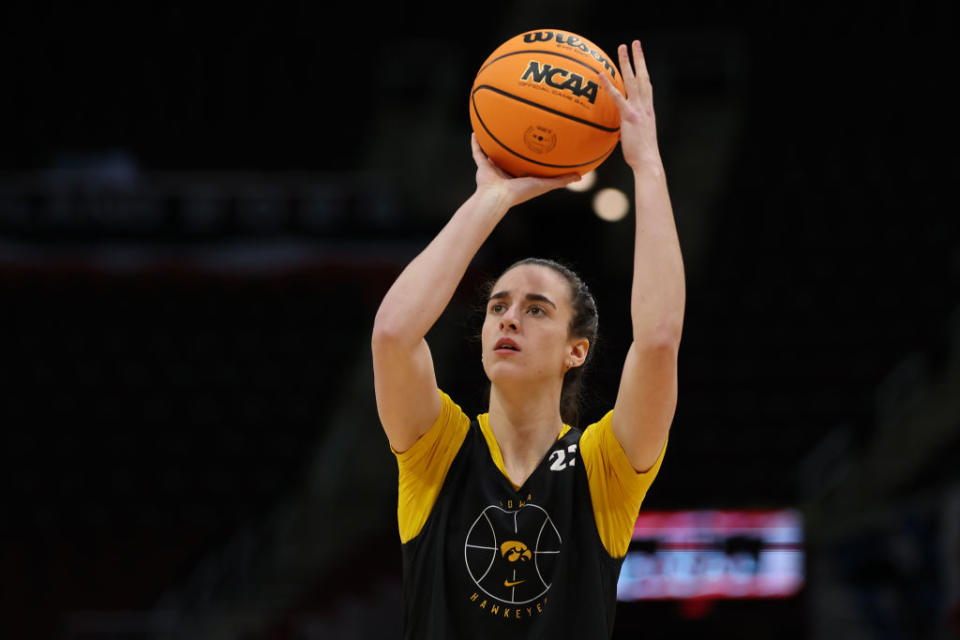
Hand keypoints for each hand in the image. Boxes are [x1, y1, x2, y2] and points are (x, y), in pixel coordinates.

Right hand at [470, 134, 580, 208]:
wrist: (497, 198)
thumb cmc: (520, 193)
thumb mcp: (544, 185)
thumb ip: (560, 181)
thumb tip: (581, 176)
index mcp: (520, 178)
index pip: (528, 165)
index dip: (532, 156)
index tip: (539, 144)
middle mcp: (506, 173)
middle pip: (510, 158)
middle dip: (513, 148)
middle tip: (518, 132)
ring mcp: (493, 170)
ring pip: (493, 154)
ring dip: (494, 144)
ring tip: (495, 129)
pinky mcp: (481, 167)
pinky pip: (478, 152)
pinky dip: (476, 143)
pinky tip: (476, 131)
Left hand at [599, 40, 662, 172]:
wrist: (648, 162)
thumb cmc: (641, 156)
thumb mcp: (636, 138)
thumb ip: (629, 129)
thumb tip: (620, 130)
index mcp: (648, 111)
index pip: (647, 86)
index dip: (644, 71)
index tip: (641, 60)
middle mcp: (646, 106)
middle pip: (643, 77)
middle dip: (639, 59)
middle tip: (634, 43)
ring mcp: (639, 110)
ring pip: (633, 81)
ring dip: (627, 62)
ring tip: (622, 47)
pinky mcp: (629, 117)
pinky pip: (618, 97)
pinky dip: (609, 85)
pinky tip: (600, 75)